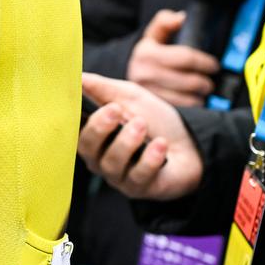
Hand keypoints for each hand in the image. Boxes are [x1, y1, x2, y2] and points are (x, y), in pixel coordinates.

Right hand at [78, 73, 204, 201]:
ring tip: (142, 124)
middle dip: (99, 127)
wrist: (191, 146)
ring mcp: (118, 176)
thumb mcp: (130, 97)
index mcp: (93, 135)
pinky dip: (150, 158)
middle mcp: (100, 158)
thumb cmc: (155, 122)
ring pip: (112, 163)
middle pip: (87, 148)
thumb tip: (76, 76)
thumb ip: (102, 87)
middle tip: (115, 110)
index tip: (82, 99)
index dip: (73, 116)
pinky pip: (139, 176)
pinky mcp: (140, 188)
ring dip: (127, 141)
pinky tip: (161, 144)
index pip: (73, 128)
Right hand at [126, 9, 219, 107]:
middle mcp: (146, 75)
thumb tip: (181, 19)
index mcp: (148, 54)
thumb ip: (165, 21)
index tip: (214, 65)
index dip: (205, 62)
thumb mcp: (152, 34)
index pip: (186, 58)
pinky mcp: (153, 109)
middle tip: (210, 82)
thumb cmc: (147, 54)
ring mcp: (149, 94)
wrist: (124, 77)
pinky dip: (191, 107)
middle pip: (189, 81)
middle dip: (205, 82)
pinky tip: (194, 101)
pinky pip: (180, 111)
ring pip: (187, 99)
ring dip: (200, 97)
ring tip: (203, 92)